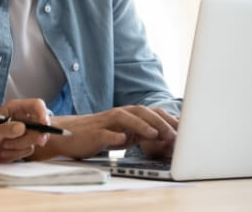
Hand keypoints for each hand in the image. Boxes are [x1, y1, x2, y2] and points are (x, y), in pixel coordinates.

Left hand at [0, 99, 49, 162]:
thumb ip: (7, 129)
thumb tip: (22, 128)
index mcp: (15, 109)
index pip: (36, 105)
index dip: (43, 113)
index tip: (44, 125)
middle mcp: (21, 119)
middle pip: (41, 124)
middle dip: (36, 134)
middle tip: (38, 142)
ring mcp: (23, 133)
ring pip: (35, 139)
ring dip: (21, 145)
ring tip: (4, 145)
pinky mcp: (22, 145)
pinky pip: (29, 149)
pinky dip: (18, 153)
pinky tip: (5, 151)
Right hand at [31, 106, 177, 159]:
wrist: (67, 135)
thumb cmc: (97, 135)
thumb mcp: (122, 134)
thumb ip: (139, 133)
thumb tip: (164, 137)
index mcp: (126, 114)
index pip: (150, 112)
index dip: (167, 119)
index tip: (184, 130)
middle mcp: (117, 115)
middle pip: (140, 111)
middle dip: (159, 121)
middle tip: (174, 133)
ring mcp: (105, 123)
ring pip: (124, 117)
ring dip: (141, 125)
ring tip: (155, 134)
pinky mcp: (93, 133)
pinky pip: (104, 133)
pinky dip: (114, 136)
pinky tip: (123, 141)